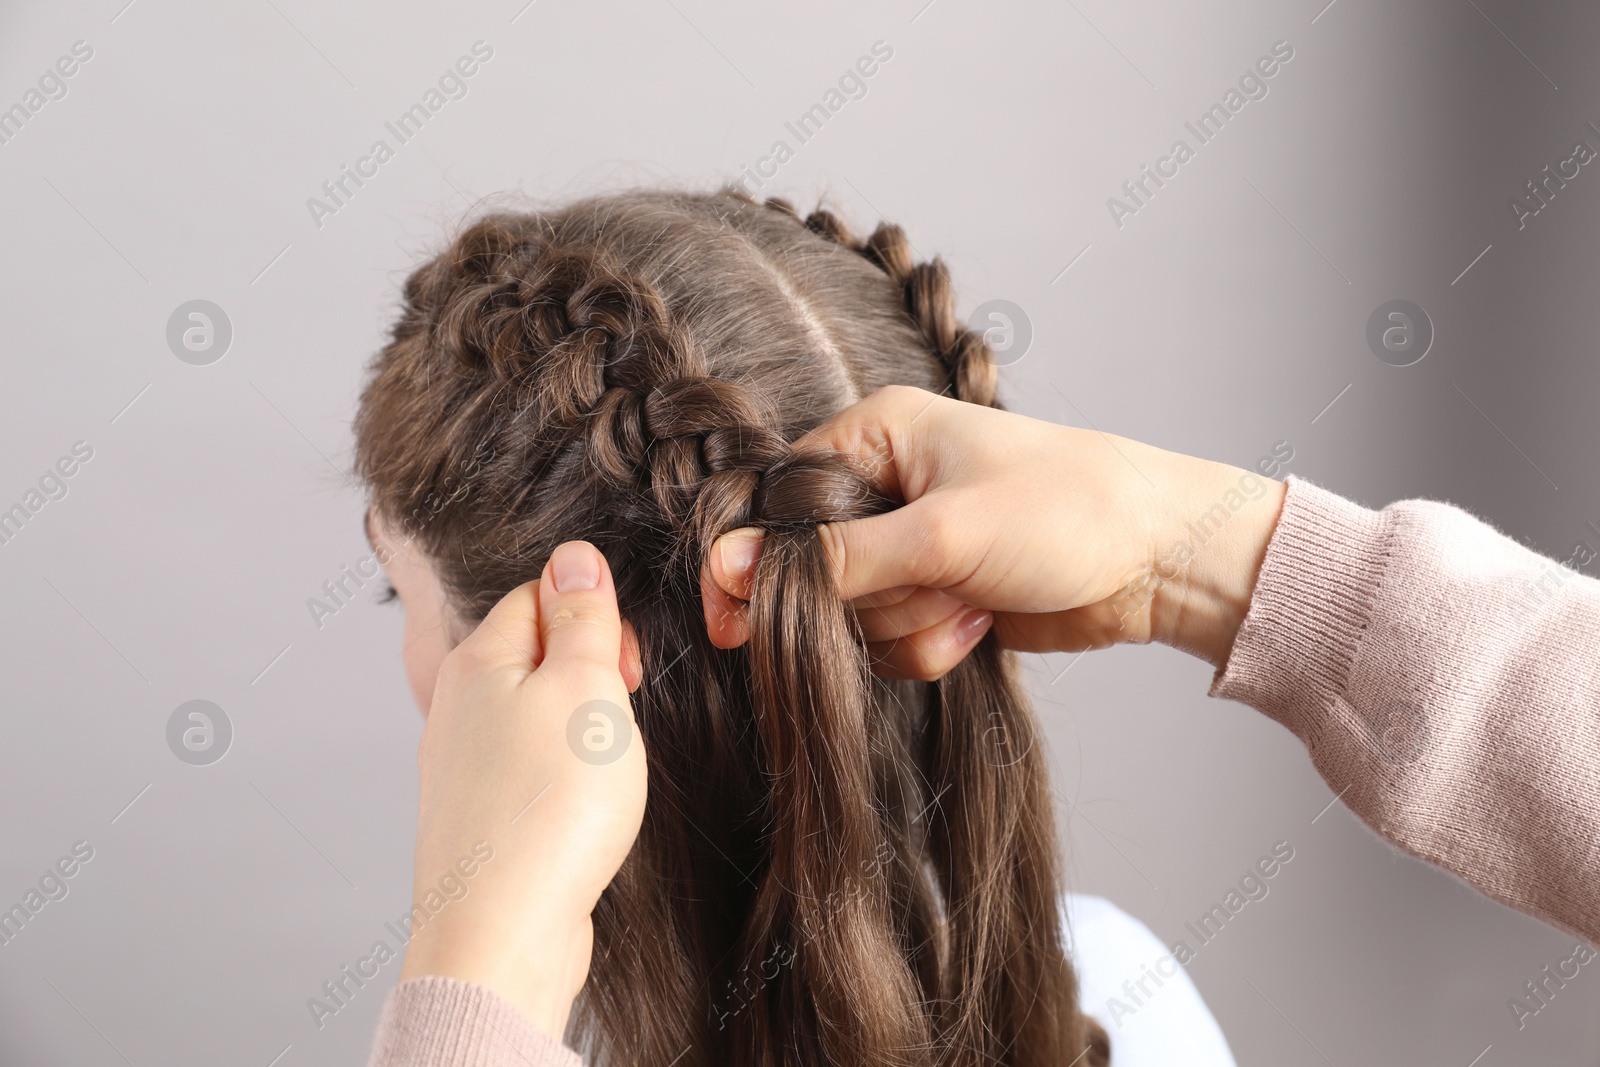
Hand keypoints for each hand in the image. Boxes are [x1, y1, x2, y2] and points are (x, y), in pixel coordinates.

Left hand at [399, 541, 646, 1039]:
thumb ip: (582, 618)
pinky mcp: (478, 822)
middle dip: (592, 677)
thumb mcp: (585, 688)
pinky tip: (581, 813)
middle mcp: (455, 709)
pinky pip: (529, 773)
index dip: (593, 620)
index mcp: (476, 661)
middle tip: (622, 719)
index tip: (624, 667)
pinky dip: (564, 781)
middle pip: (536, 656)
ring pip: (535, 717)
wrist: (501, 934)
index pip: (538, 595)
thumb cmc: (549, 810)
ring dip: (582, 733)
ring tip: (605, 772)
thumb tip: (573, 556)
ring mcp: (462, 769)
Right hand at [701, 386, 1286, 675]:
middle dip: (871, 597)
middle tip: (935, 582)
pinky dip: (932, 643)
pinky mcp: (938, 593)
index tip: (734, 619)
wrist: (1160, 561)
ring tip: (973, 596)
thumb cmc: (1066, 512)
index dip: (757, 562)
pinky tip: (982, 619)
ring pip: (854, 615)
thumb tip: (734, 568)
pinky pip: (894, 640)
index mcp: (877, 434)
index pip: (778, 501)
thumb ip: (835, 558)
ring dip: (910, 624)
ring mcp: (912, 544)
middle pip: (814, 569)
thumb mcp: (942, 533)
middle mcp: (886, 485)